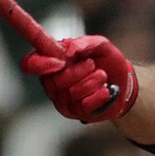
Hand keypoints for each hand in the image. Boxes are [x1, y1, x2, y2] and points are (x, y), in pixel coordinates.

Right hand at [20, 35, 137, 122]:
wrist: (124, 81)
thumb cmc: (106, 61)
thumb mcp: (100, 45)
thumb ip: (84, 43)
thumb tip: (68, 51)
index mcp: (52, 62)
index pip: (30, 64)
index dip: (40, 64)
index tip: (60, 61)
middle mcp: (52, 82)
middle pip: (53, 81)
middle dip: (77, 72)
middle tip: (92, 64)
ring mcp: (62, 99)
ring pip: (70, 93)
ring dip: (92, 81)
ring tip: (102, 76)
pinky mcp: (76, 112)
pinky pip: (83, 106)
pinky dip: (98, 95)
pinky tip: (105, 90)